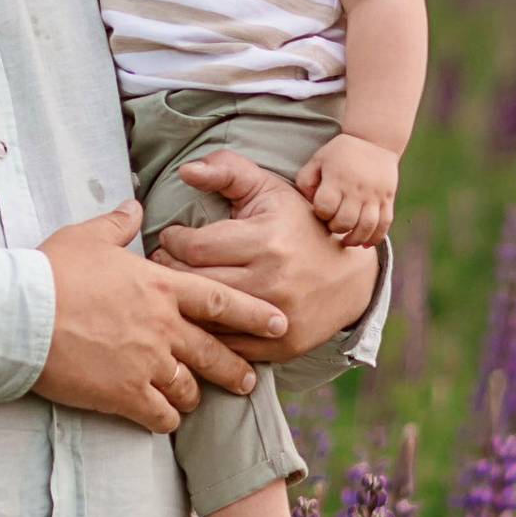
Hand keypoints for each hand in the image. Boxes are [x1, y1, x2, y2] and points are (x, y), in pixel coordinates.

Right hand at [33, 206, 287, 433]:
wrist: (21, 315)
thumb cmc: (52, 272)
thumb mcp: (87, 237)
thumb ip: (118, 223)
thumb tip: (133, 205)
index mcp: (159, 287)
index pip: (220, 301)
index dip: (253, 313)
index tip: (277, 322)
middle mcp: (162, 326)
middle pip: (214, 352)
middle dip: (236, 370)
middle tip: (249, 381)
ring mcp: (146, 363)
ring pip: (189, 388)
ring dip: (193, 396)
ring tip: (192, 400)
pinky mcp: (124, 394)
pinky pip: (160, 415)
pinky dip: (165, 419)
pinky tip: (161, 418)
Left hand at [151, 150, 380, 357]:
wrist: (350, 275)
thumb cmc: (297, 225)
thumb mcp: (267, 188)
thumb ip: (226, 170)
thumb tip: (186, 170)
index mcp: (266, 241)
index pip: (194, 248)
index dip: (173, 241)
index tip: (171, 237)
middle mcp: (272, 281)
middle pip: (196, 282)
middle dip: (171, 270)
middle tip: (165, 261)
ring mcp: (277, 318)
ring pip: (207, 317)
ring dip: (185, 301)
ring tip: (180, 285)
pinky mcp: (281, 346)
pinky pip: (226, 345)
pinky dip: (208, 330)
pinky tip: (202, 311)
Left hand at [298, 129, 399, 248]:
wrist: (374, 141)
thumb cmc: (340, 153)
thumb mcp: (318, 160)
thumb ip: (306, 181)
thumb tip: (309, 204)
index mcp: (337, 179)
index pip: (325, 207)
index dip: (321, 214)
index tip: (322, 211)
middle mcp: (356, 189)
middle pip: (346, 220)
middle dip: (336, 228)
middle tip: (333, 225)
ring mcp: (374, 195)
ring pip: (367, 226)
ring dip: (355, 239)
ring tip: (347, 240)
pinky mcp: (388, 199)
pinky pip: (384, 223)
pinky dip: (376, 237)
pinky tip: (365, 244)